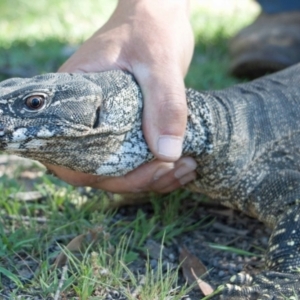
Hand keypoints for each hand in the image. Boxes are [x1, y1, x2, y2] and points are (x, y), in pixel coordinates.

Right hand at [50, 0, 196, 192]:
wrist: (156, 17)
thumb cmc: (148, 28)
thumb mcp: (157, 61)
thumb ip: (164, 103)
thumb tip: (167, 153)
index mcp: (73, 103)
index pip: (72, 156)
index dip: (104, 176)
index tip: (149, 170)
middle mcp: (85, 119)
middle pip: (99, 170)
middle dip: (138, 180)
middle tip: (176, 169)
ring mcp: (107, 124)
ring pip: (119, 168)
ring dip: (153, 178)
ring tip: (187, 168)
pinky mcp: (127, 125)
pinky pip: (136, 157)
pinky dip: (159, 167)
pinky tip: (184, 164)